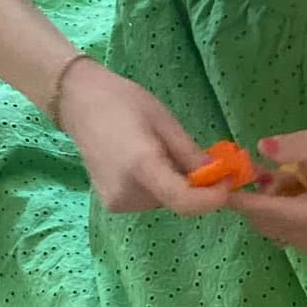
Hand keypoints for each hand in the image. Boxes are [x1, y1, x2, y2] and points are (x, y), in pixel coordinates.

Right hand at [57, 57, 226, 215]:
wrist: (79, 103)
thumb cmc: (124, 103)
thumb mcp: (165, 122)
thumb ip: (191, 155)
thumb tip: (219, 177)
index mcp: (141, 167)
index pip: (185, 202)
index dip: (212, 198)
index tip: (228, 183)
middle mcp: (127, 193)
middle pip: (177, 202)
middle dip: (195, 186)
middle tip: (197, 157)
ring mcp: (117, 202)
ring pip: (165, 201)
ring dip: (175, 184)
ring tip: (162, 152)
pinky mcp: (113, 204)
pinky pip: (149, 199)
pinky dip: (159, 186)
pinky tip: (145, 161)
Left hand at [231, 122, 306, 253]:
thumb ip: (287, 147)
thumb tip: (261, 147)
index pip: (273, 212)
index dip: (245, 201)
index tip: (222, 190)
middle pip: (267, 223)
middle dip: (255, 199)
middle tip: (258, 171)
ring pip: (270, 227)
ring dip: (265, 204)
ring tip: (282, 178)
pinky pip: (278, 229)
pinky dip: (274, 211)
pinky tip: (286, 191)